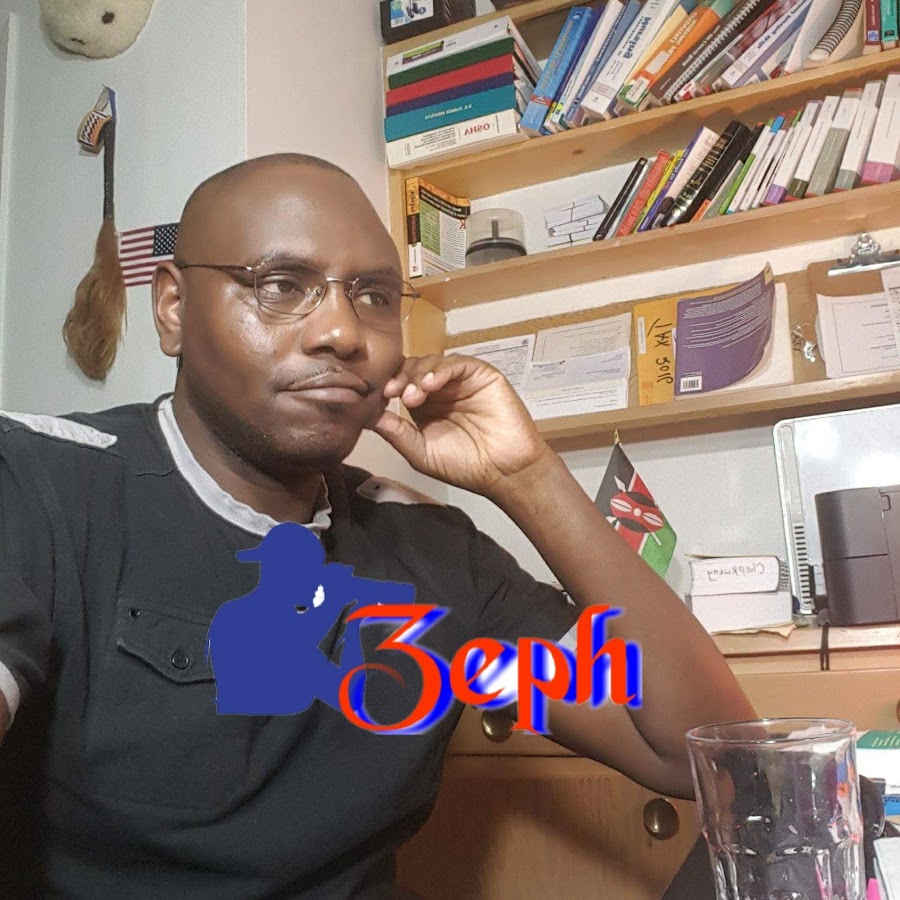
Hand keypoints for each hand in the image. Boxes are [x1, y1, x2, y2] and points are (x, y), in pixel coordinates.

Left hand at [370, 354, 551, 498]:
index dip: (390, 385)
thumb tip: (370, 417)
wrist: (503, 472)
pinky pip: (458, 363)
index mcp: (425, 406)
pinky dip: (441, 370)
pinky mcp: (482, 375)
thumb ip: (397, 434)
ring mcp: (462, 382)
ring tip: (414, 395)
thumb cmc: (466, 466)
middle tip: (394, 393)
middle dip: (401, 378)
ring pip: (433, 362)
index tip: (380, 397)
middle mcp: (442, 391)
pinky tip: (431, 385)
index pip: (401, 383)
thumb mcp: (421, 453)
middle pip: (413, 368)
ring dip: (418, 374)